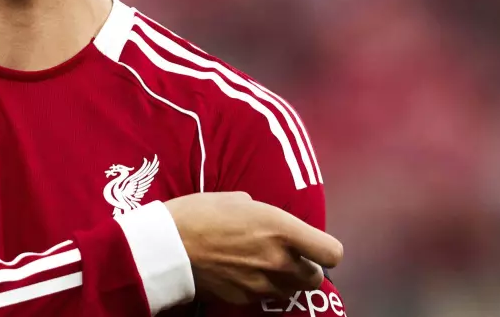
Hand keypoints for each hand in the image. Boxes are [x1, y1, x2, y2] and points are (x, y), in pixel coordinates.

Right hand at [164, 191, 342, 304]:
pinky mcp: (243, 300)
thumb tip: (270, 224)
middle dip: (306, 268)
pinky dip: (259, 288)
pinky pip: (263, 297)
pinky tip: (240, 273)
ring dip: (284, 280)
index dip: (326, 250)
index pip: (332, 253)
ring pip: (290, 291)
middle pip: (315, 279)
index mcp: (281, 229)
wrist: (168, 245)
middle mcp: (278, 261)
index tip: (313, 245)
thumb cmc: (202, 213)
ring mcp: (261, 284)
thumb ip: (266, 215)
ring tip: (263, 265)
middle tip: (287, 256)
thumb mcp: (240, 200)